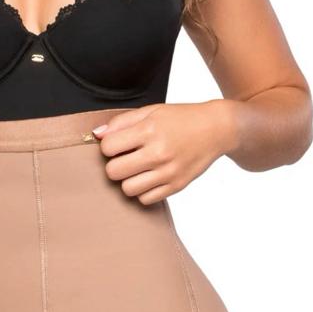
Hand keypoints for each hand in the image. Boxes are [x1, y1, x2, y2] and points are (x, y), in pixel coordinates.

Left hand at [91, 101, 237, 204]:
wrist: (216, 129)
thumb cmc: (180, 119)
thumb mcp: (151, 111)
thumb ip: (121, 122)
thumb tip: (97, 134)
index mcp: (149, 130)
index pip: (108, 148)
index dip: (109, 146)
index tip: (118, 144)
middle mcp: (158, 153)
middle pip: (113, 172)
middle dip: (115, 166)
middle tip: (126, 159)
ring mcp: (168, 172)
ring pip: (127, 190)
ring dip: (128, 180)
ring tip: (137, 170)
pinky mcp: (176, 186)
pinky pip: (145, 199)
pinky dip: (143, 191)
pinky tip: (149, 178)